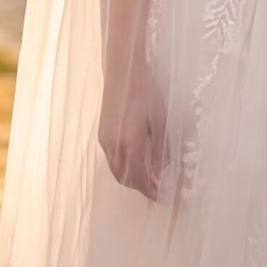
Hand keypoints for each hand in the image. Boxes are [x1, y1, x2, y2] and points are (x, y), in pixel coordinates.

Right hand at [100, 70, 170, 198]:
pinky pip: (112, 161)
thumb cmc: (146, 90)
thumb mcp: (160, 119)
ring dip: (132, 180)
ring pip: (117, 171)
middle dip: (142, 188)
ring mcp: (105, 140)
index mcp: (130, 142)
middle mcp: (113, 145)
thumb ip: (161, 149)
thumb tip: (163, 172)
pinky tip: (136, 163)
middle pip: (126, 179)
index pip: (140, 178)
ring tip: (149, 180)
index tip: (163, 197)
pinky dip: (124, 169)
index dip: (151, 191)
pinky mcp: (102, 134)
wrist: (123, 70)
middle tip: (158, 190)